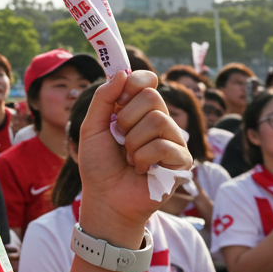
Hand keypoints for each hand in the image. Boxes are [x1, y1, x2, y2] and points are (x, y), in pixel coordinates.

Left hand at [77, 71, 191, 246]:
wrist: (105, 198)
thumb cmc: (98, 166)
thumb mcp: (91, 128)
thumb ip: (104, 99)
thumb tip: (122, 72)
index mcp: (136, 111)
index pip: (147, 81)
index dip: (135, 82)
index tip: (120, 97)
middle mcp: (158, 121)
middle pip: (152, 96)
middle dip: (127, 118)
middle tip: (120, 137)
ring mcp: (172, 140)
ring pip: (159, 120)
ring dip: (134, 142)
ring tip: (129, 158)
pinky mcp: (181, 161)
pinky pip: (165, 145)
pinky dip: (144, 158)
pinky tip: (140, 169)